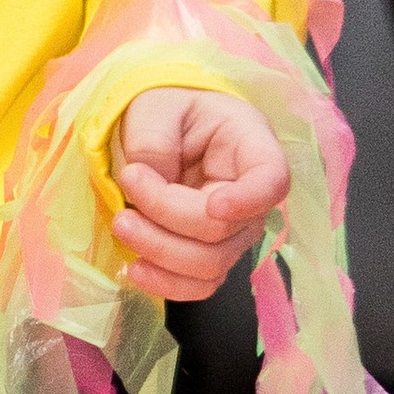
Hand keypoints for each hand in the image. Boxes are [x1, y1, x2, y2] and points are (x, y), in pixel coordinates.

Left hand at [110, 89, 290, 302]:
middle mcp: (251, 195)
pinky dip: (165, 283)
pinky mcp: (209, 256)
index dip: (249, 200)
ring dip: (159, 251)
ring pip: (209, 264)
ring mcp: (233, 231)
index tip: (212, 203)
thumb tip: (152, 185)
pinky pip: (198, 286)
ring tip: (121, 221)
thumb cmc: (166, 111)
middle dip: (167, 216)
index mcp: (250, 145)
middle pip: (223, 230)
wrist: (158, 130)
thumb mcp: (155, 107)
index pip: (273, 180)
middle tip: (127, 182)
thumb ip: (154, 143)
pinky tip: (134, 267)